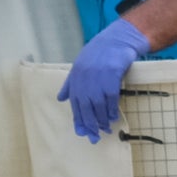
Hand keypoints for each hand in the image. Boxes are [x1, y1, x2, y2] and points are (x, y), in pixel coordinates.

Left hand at [63, 16, 154, 141]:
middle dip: (90, 124)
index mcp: (75, 79)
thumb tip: (60, 99)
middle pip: (86, 108)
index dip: (79, 120)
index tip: (83, 133)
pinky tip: (114, 117)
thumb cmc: (98, 54)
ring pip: (98, 106)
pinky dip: (112, 109)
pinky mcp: (111, 77)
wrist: (116, 40)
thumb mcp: (80, 66)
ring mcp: (98, 79)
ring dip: (102, 120)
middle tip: (95, 136)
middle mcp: (84, 80)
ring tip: (106, 128)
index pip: (75, 105)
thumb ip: (70, 84)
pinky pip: (111, 98)